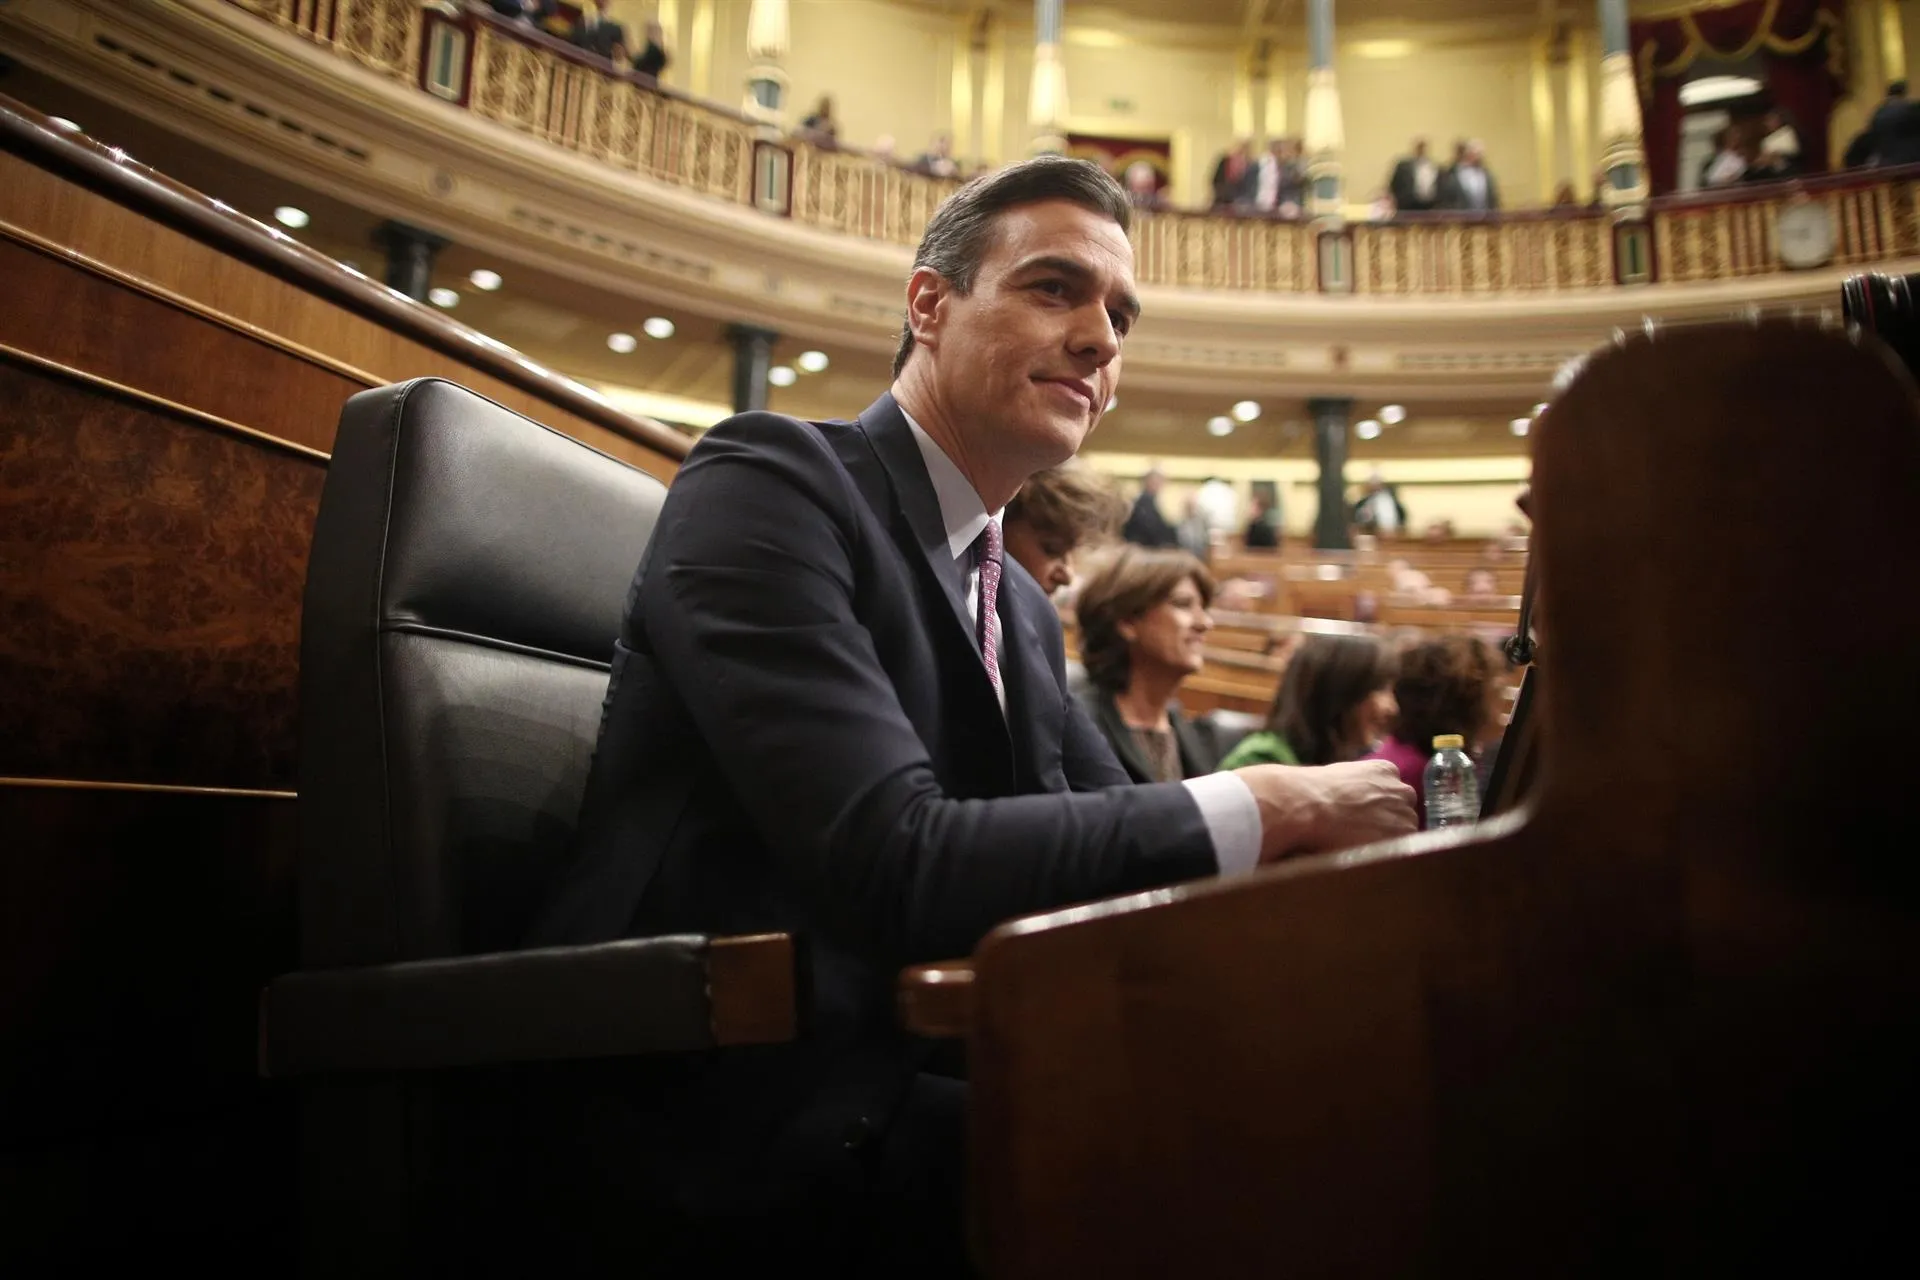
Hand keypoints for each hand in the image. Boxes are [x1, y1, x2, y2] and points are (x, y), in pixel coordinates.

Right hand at [1236, 759, 1417, 863]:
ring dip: (1390, 840)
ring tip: (1363, 850)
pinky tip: (1368, 855)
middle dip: (1388, 823)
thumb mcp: (1337, 778)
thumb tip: (1349, 804)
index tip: (1366, 819)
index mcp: (1385, 769)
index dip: (1380, 809)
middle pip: (1404, 811)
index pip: (1393, 793)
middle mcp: (1401, 789)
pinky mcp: (1402, 835)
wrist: (1307, 807)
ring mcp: (1404, 812)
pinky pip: (1402, 849)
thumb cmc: (1310, 793)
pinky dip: (1388, 854)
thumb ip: (1355, 789)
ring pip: (1406, 831)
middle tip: (1364, 837)